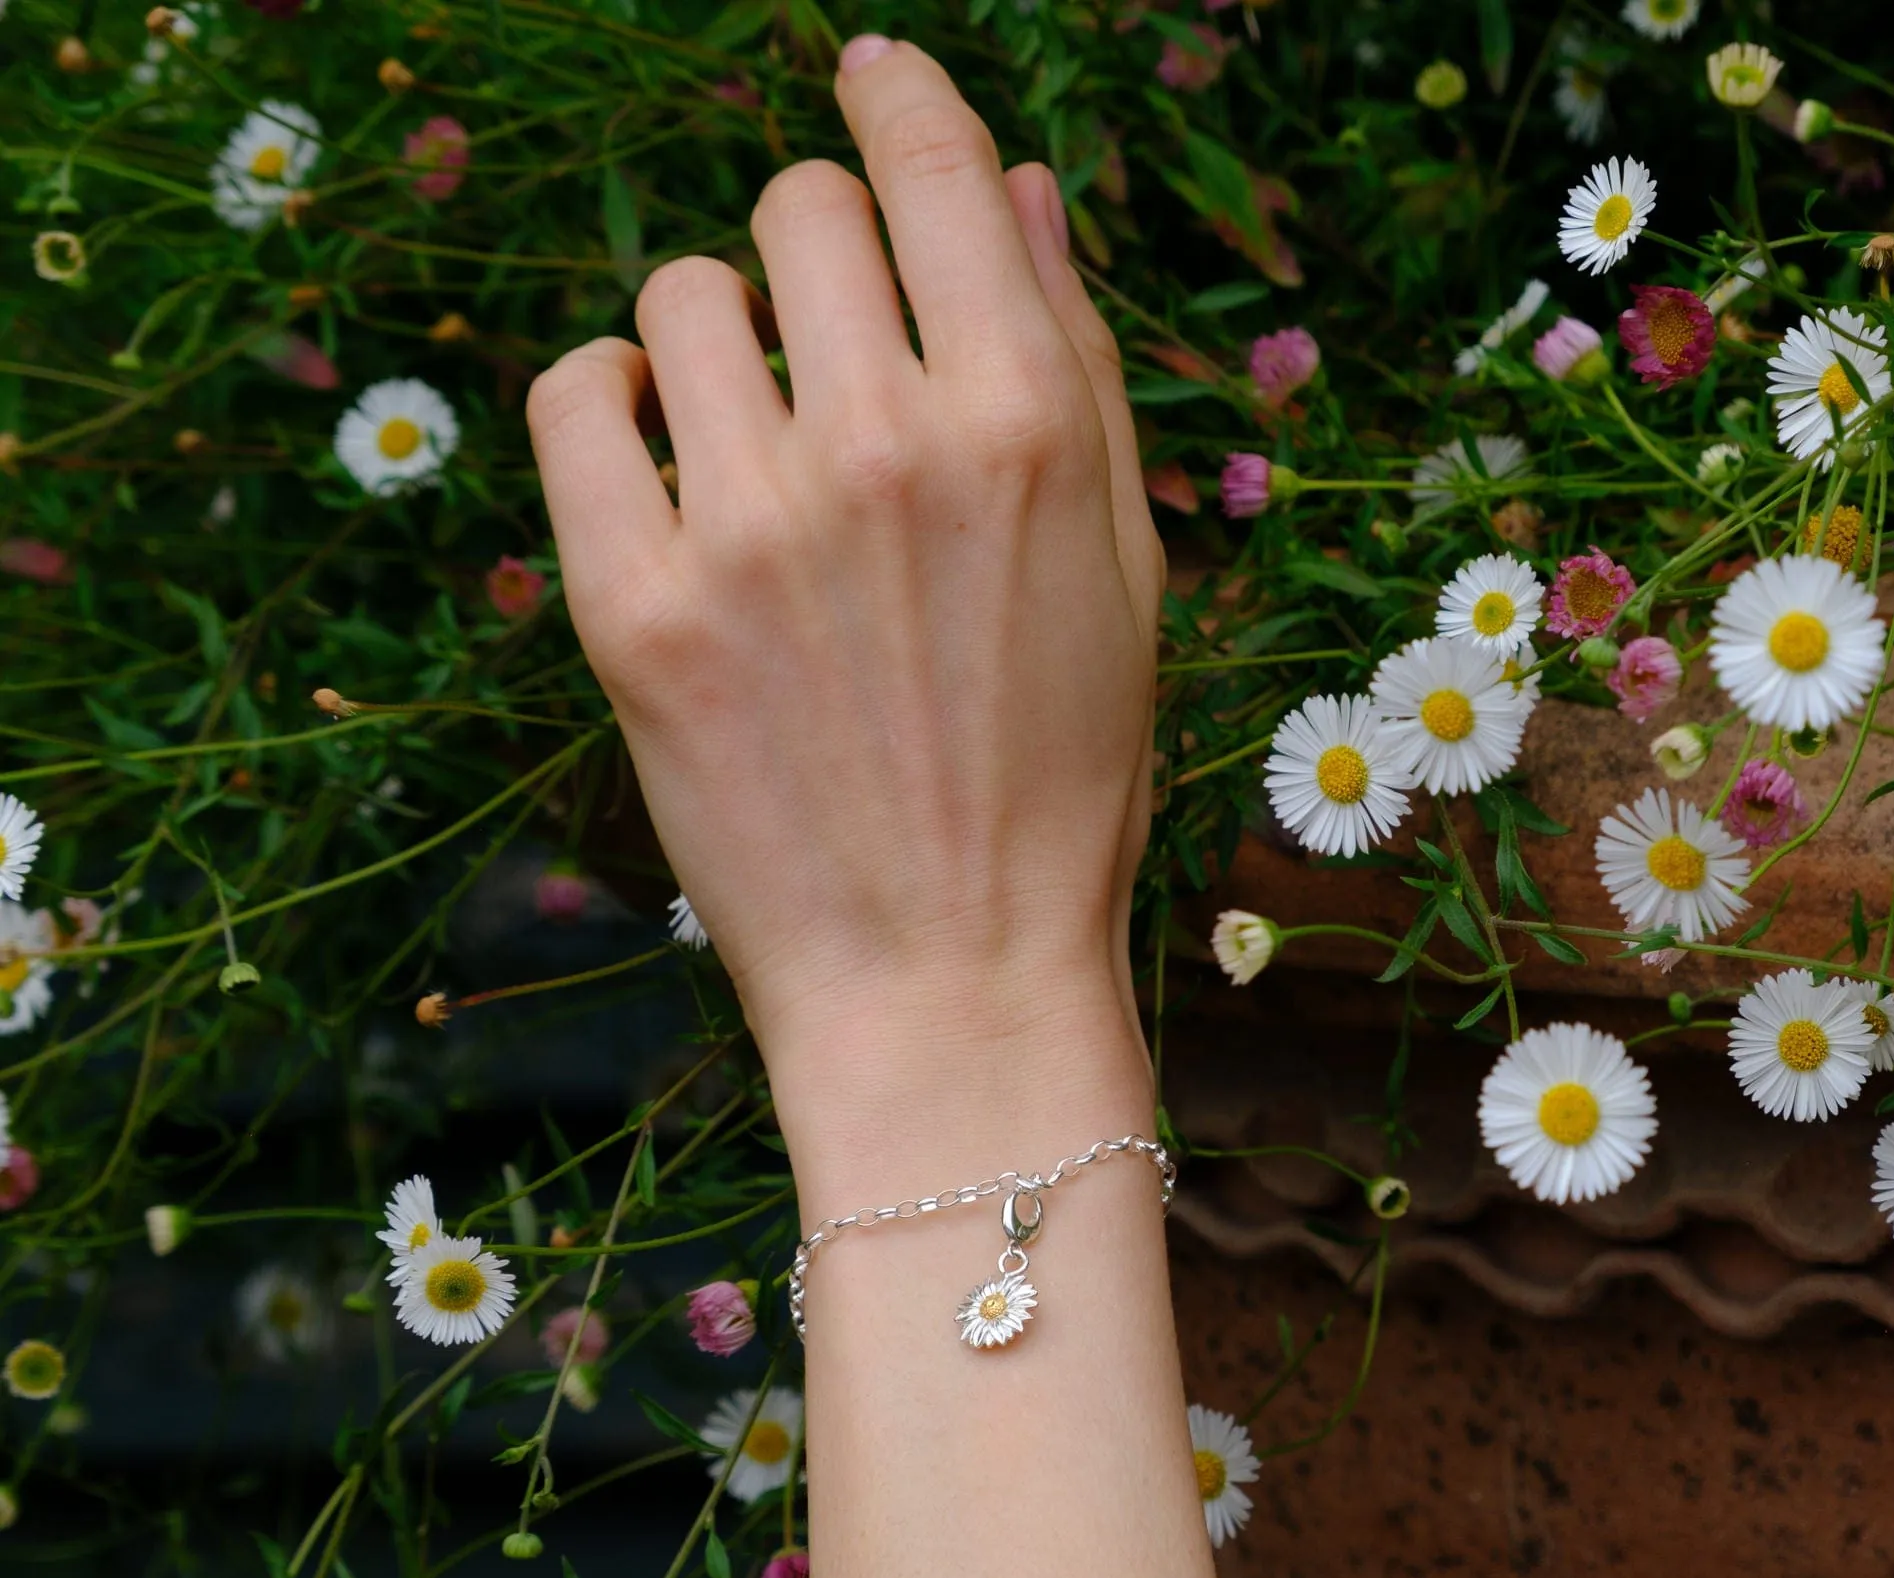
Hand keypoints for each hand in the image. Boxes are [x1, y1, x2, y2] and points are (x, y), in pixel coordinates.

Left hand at [527, 37, 1163, 1134]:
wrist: (947, 977)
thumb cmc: (1059, 787)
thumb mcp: (1122, 575)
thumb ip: (1074, 362)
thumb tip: (1007, 184)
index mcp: (1028, 427)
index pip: (933, 164)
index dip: (896, 98)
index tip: (868, 81)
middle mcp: (887, 450)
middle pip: (796, 208)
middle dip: (816, 251)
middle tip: (831, 348)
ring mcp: (749, 531)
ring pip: (684, 295)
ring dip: (719, 336)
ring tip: (752, 440)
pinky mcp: (634, 612)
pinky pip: (575, 398)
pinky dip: (610, 400)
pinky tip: (660, 458)